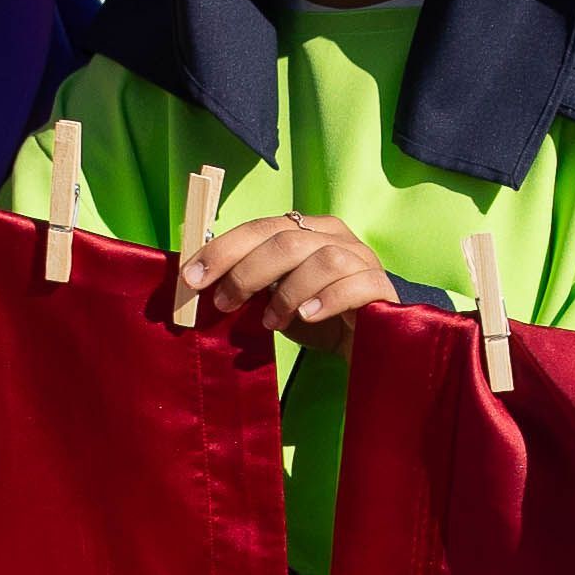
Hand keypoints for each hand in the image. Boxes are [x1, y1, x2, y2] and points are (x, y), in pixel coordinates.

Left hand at [181, 212, 395, 339]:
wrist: (368, 347)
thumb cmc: (318, 320)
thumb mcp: (276, 301)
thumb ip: (250, 285)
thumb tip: (200, 282)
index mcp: (309, 231)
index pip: (262, 227)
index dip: (224, 249)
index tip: (192, 277)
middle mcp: (337, 238)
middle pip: (288, 239)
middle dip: (247, 271)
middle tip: (224, 302)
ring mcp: (363, 260)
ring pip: (323, 259)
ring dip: (287, 292)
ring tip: (270, 323)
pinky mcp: (382, 288)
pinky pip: (356, 284)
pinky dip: (327, 299)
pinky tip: (308, 317)